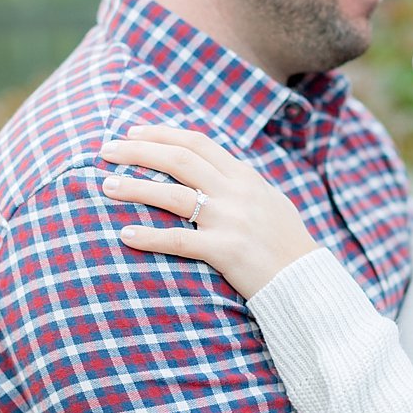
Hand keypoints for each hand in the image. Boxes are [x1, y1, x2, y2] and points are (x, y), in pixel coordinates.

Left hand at [99, 125, 318, 298]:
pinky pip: (180, 241)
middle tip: (105, 150)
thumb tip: (213, 168)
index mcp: (244, 176)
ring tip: (106, 185)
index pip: (197, 142)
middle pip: (179, 159)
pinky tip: (125, 235)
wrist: (306, 280)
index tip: (132, 132)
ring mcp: (231, 220)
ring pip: (173, 194)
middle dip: (138, 151)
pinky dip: (150, 237)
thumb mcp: (268, 201)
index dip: (161, 134)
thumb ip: (240, 183)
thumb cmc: (285, 243)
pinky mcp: (226, 251)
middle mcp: (236, 192)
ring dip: (135, 187)